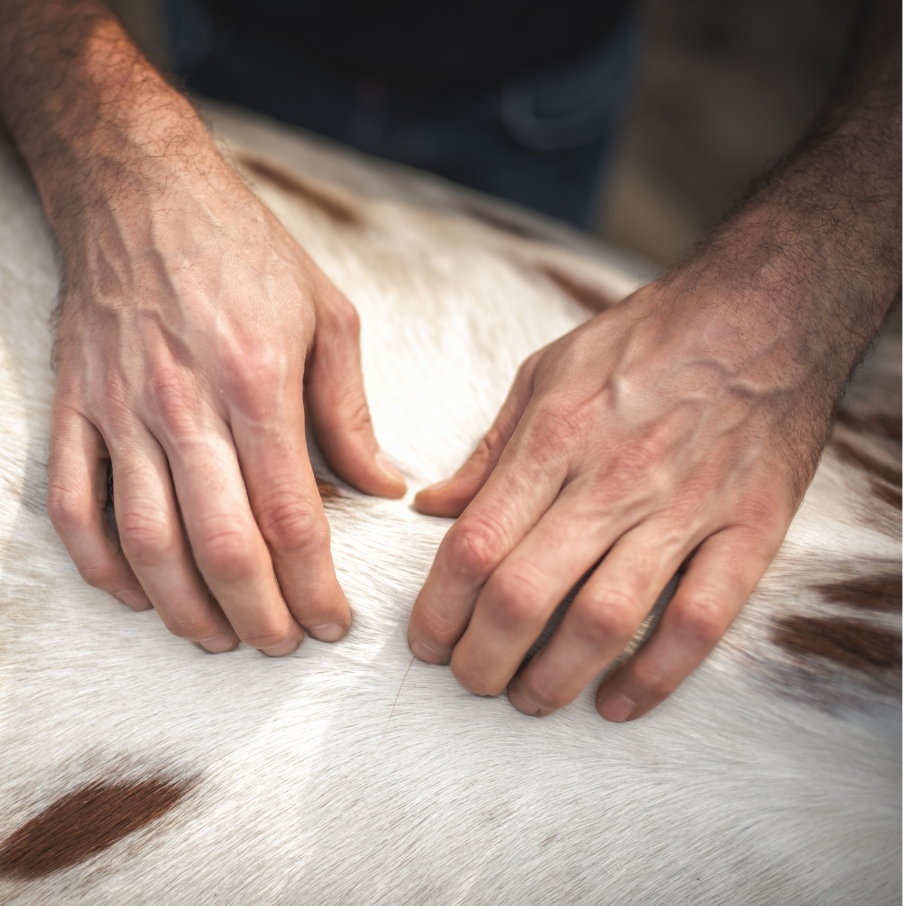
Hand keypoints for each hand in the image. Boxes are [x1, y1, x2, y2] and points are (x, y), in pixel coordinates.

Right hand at [47, 129, 404, 654]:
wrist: (139, 191)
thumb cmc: (242, 251)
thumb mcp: (325, 314)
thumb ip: (350, 412)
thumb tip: (385, 488)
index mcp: (256, 383)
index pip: (290, 517)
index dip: (315, 586)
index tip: (333, 623)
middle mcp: (183, 405)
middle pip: (220, 545)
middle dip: (257, 616)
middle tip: (282, 645)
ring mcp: (118, 411)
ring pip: (145, 541)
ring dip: (183, 607)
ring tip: (216, 639)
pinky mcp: (72, 409)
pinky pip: (73, 507)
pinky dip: (98, 566)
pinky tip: (134, 595)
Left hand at [407, 249, 864, 719]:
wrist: (766, 310)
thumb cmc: (647, 339)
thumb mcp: (547, 372)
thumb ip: (490, 451)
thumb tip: (432, 506)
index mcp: (553, 439)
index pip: (474, 545)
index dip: (437, 609)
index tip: (426, 640)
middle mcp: (612, 481)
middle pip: (523, 594)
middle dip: (482, 656)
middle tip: (468, 679)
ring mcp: (684, 509)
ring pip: (604, 620)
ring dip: (555, 677)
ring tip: (529, 698)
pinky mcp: (748, 530)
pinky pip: (699, 621)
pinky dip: (657, 674)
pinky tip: (619, 701)